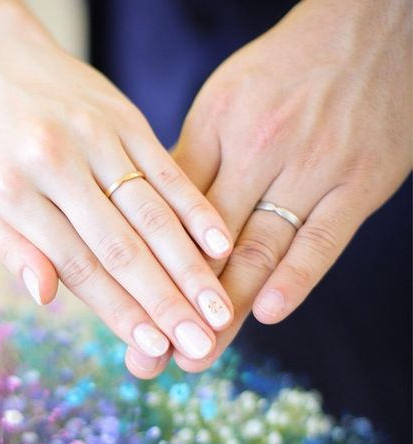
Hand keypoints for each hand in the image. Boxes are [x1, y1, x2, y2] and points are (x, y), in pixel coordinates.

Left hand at [0, 1, 234, 371]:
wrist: (6, 66)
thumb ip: (16, 250)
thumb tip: (46, 297)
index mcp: (14, 191)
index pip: (76, 265)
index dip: (117, 309)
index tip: (153, 348)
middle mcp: (57, 162)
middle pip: (121, 246)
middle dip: (164, 301)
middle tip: (199, 343)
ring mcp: (97, 138)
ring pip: (152, 214)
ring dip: (189, 267)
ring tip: (218, 309)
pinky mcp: (128, 120)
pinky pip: (168, 170)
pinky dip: (196, 210)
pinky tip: (223, 246)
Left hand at [125, 0, 410, 375]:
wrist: (367, 24)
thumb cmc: (280, 72)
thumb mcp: (220, 105)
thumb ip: (187, 166)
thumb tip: (149, 224)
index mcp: (214, 131)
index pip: (170, 216)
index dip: (146, 273)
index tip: (127, 320)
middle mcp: (256, 151)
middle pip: (206, 245)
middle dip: (176, 306)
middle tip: (151, 360)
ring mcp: (310, 167)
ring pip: (258, 250)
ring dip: (226, 309)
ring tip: (198, 355)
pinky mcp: (359, 181)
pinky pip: (324, 238)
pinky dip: (296, 277)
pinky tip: (269, 313)